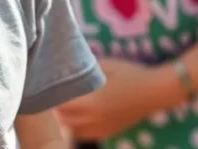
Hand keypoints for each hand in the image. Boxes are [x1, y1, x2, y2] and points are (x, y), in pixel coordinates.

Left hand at [57, 58, 181, 140]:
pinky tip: (75, 114)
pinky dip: (74, 126)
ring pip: (70, 129)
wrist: (154, 92)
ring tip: (61, 103)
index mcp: (90, 102)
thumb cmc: (129, 73)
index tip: (44, 84)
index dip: (48, 94)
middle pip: (61, 119)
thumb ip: (82, 68)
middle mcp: (92, 119)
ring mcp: (100, 128)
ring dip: (62, 118)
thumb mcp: (103, 65)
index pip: (58, 104)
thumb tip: (63, 63)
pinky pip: (82, 134)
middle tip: (49, 92)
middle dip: (53, 107)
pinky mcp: (107, 133)